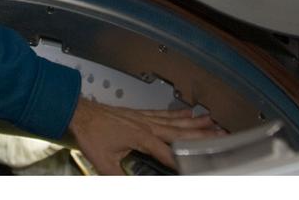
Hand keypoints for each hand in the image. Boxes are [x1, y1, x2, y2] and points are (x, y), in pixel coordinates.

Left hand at [66, 96, 223, 174]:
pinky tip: (186, 112)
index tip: (199, 169)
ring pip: (174, 121)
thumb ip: (119, 178)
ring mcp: (143, 118)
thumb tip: (128, 185)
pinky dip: (177, 114)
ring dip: (194, 122)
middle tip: (220, 136)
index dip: (184, 163)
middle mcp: (146, 126)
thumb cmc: (90, 133)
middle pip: (179, 132)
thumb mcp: (104, 162)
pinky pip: (162, 113)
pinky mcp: (138, 114)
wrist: (78, 112)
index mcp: (142, 137)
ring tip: (211, 121)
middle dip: (201, 136)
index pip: (169, 154)